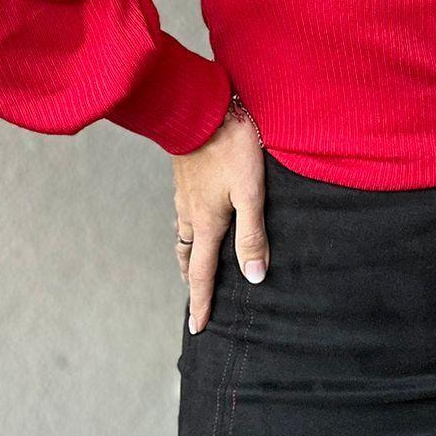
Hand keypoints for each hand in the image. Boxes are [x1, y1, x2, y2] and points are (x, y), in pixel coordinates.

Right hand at [171, 104, 269, 334]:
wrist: (199, 107)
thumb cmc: (231, 148)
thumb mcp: (250, 193)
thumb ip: (252, 235)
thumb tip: (253, 278)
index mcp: (206, 223)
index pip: (203, 273)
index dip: (202, 302)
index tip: (198, 328)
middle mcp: (190, 213)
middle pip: (188, 257)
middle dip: (192, 281)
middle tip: (195, 300)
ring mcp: (184, 194)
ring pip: (183, 234)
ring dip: (187, 255)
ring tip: (191, 266)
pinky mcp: (185, 177)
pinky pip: (182, 214)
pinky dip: (187, 230)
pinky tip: (194, 220)